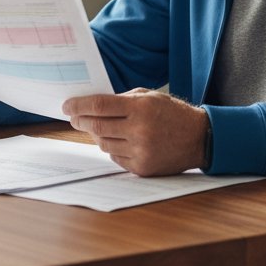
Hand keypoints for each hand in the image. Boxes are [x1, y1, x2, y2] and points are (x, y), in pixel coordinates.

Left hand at [62, 88, 207, 176]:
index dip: (79, 106)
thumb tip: (92, 106)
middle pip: (97, 126)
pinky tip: (118, 140)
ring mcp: (140, 151)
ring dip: (96, 135)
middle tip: (74, 117)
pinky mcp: (142, 168)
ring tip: (99, 127)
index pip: (99, 106)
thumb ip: (122, 99)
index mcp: (141, 108)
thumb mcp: (150, 96)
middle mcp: (139, 131)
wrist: (199, 138)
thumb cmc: (173, 113)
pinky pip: (115, 157)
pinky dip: (112, 148)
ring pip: (103, 144)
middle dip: (80, 121)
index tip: (67, 106)